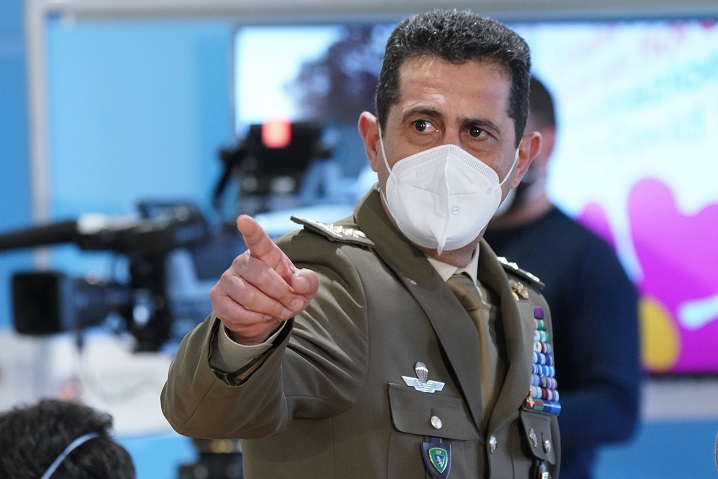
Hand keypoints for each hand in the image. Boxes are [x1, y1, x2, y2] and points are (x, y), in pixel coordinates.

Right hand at [210, 215, 318, 344]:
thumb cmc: (284, 294)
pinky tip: (262, 317)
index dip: (251, 229)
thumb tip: (298, 284)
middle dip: (283, 295)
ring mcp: (227, 279)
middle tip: (294, 305)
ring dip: (271, 309)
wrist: (264, 317)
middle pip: (262, 277)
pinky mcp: (218, 297)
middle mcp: (242, 262)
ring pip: (249, 297)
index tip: (243, 219)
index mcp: (264, 253)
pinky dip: (256, 320)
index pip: (257, 239)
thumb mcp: (304, 288)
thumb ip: (308, 281)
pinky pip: (238, 312)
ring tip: (279, 312)